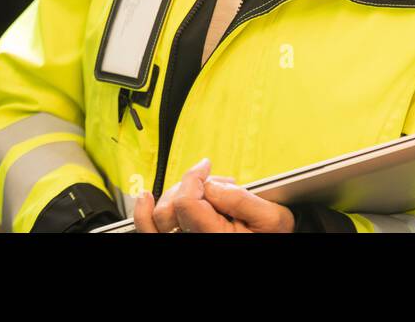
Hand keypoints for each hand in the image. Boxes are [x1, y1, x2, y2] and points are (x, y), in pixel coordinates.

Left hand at [131, 158, 294, 232]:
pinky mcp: (176, 241)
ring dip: (173, 194)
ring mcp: (182, 243)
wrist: (270, 247)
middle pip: (171, 205)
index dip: (195, 177)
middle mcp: (194, 242)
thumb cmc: (272, 238)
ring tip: (194, 189)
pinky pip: (147, 230)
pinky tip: (146, 197)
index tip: (206, 167)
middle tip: (212, 184)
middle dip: (190, 185)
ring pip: (158, 216)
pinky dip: (143, 212)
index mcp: (215, 236)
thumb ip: (242, 199)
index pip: (187, 200)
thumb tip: (213, 184)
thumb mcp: (271, 217)